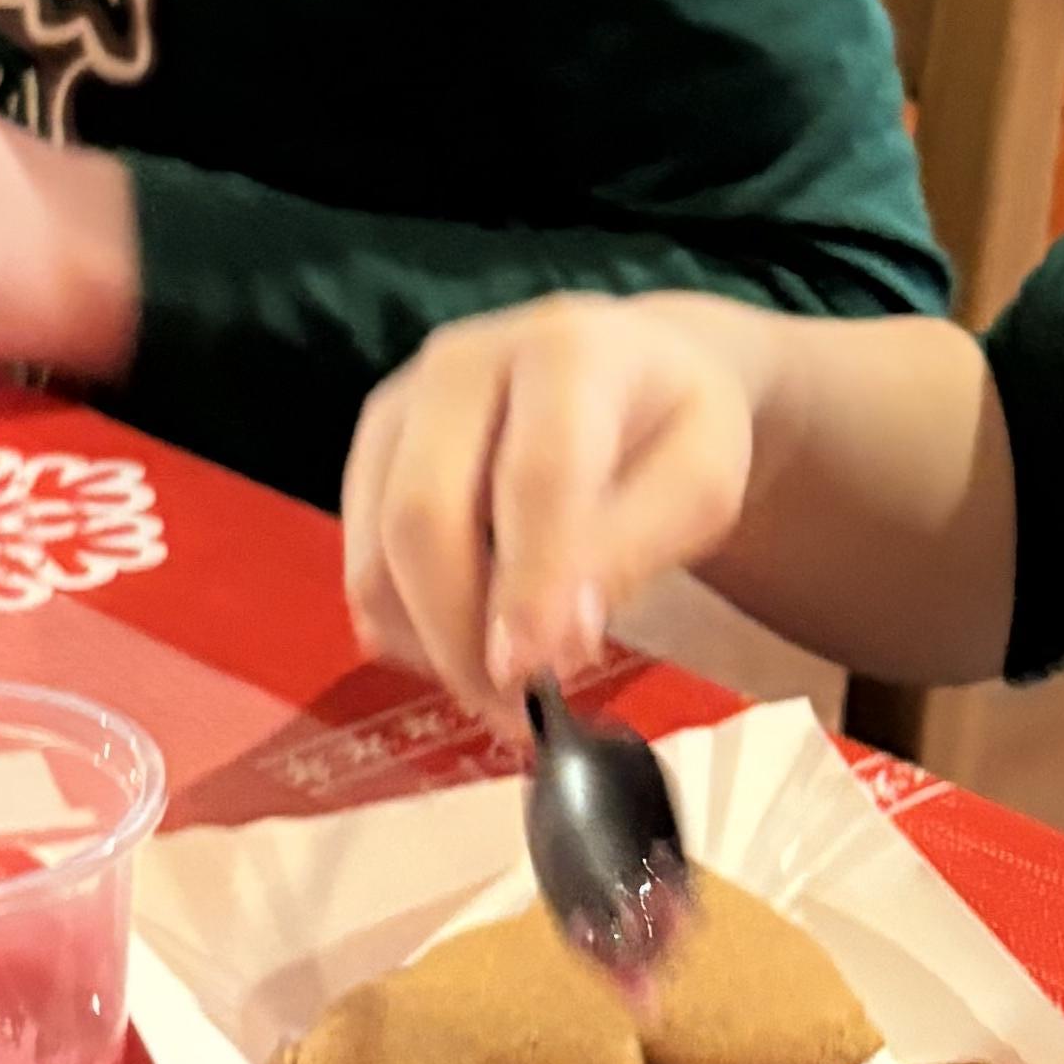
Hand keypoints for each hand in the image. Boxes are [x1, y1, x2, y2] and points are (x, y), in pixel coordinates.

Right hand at [344, 291, 768, 733]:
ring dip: (432, 646)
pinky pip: (363, 563)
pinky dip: (408, 630)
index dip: (530, 585)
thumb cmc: (675, 430)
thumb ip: (635, 548)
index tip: (533, 677)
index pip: (535, 477)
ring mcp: (402, 403)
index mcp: (566, 351)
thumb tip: (555, 641)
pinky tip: (472, 648)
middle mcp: (462, 363)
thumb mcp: (700, 484)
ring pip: (377, 552)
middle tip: (517, 712)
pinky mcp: (371, 448)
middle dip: (461, 634)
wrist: (634, 369)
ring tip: (505, 694)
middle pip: (423, 515)